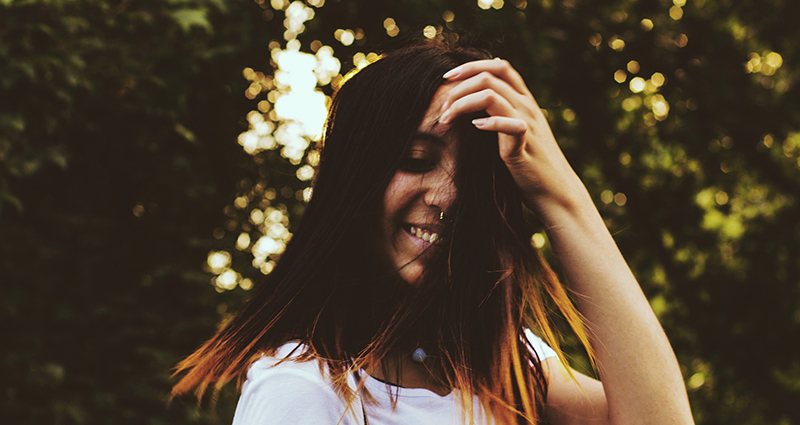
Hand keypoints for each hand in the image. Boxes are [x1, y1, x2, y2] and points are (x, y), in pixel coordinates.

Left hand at [439, 59, 590, 221]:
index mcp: (525, 100)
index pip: (500, 66)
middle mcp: (527, 106)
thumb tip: (480, 98)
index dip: (471, 66)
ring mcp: (527, 123)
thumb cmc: (531, 162)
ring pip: (491, 95)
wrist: (555, 190)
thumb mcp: (517, 129)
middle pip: (489, 77)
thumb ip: (503, 112)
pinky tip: (474, 128)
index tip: (447, 78)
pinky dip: (488, 123)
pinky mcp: (524, 145)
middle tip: (442, 105)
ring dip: (462, 103)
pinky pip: (508, 125)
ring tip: (446, 119)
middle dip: (459, 87)